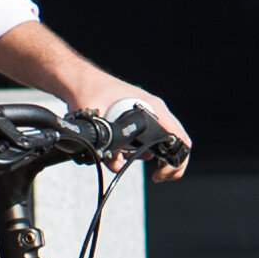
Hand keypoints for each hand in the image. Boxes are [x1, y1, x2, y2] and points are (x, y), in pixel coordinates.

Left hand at [64, 69, 191, 176]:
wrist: (79, 80)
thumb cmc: (90, 89)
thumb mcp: (97, 115)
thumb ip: (104, 137)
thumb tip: (111, 159)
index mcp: (152, 107)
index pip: (179, 137)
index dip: (177, 160)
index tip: (161, 174)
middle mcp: (153, 111)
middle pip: (173, 143)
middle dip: (165, 164)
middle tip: (156, 177)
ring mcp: (146, 116)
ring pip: (155, 145)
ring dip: (143, 157)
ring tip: (123, 161)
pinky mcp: (136, 121)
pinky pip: (143, 143)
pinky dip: (132, 154)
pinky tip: (116, 156)